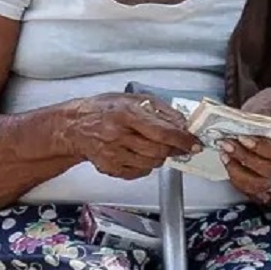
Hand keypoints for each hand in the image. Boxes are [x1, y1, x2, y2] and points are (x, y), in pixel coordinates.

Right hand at [69, 94, 200, 180]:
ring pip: (152, 163)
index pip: (162, 131)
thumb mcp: (133, 99)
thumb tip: (182, 122)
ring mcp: (114, 154)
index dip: (182, 139)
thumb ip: (160, 109)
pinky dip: (146, 164)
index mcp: (126, 114)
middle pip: (159, 150)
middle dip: (174, 149)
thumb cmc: (104, 109)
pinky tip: (140, 153)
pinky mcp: (111, 168)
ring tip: (155, 145)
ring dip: (161, 156)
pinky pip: (139, 172)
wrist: (75, 126)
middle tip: (181, 145)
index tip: (194, 143)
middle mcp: (119, 136)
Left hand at [220, 88, 270, 200]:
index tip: (243, 137)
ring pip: (261, 184)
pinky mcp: (268, 177)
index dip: (262, 148)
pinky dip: (238, 179)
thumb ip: (253, 117)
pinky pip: (253, 189)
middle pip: (270, 170)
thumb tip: (232, 127)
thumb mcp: (268, 102)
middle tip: (227, 143)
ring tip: (225, 154)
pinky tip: (229, 163)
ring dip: (238, 172)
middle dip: (244, 158)